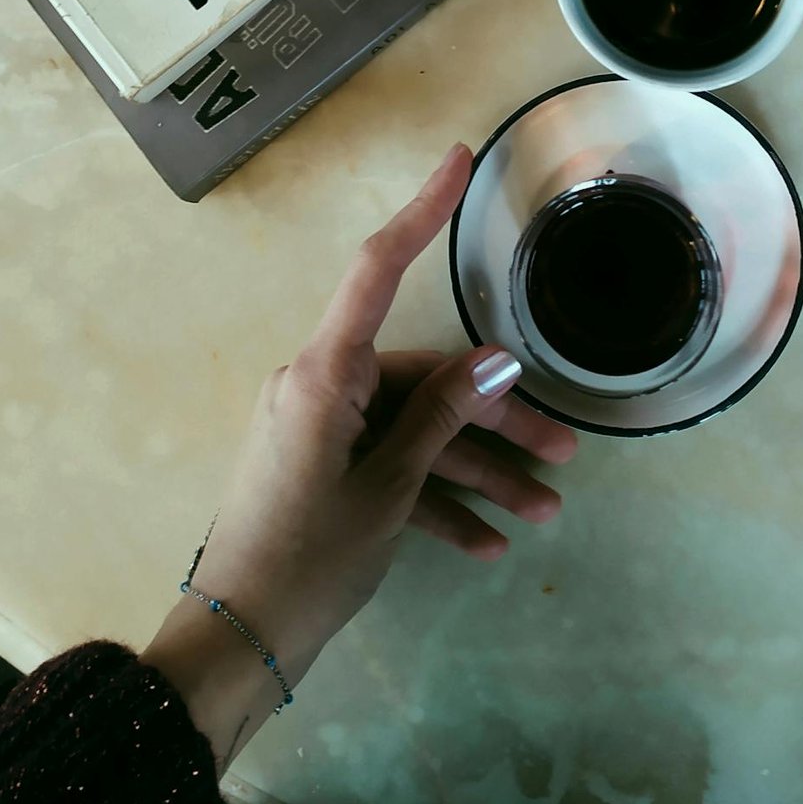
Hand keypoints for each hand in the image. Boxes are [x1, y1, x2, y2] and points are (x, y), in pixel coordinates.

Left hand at [142, 143, 575, 763]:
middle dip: (496, 421)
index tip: (459, 160)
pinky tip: (489, 545)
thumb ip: (442, 418)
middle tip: (565, 456)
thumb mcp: (388, 489)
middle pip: (423, 380)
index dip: (422, 211)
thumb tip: (497, 359)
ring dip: (478, 474)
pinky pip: (389, 472)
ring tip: (543, 514)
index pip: (379, 270)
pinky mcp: (321, 472)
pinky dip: (436, 503)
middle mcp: (319, 387)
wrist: (238, 643)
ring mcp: (319, 430)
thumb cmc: (309, 557)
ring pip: (415, 433)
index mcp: (324, 373)